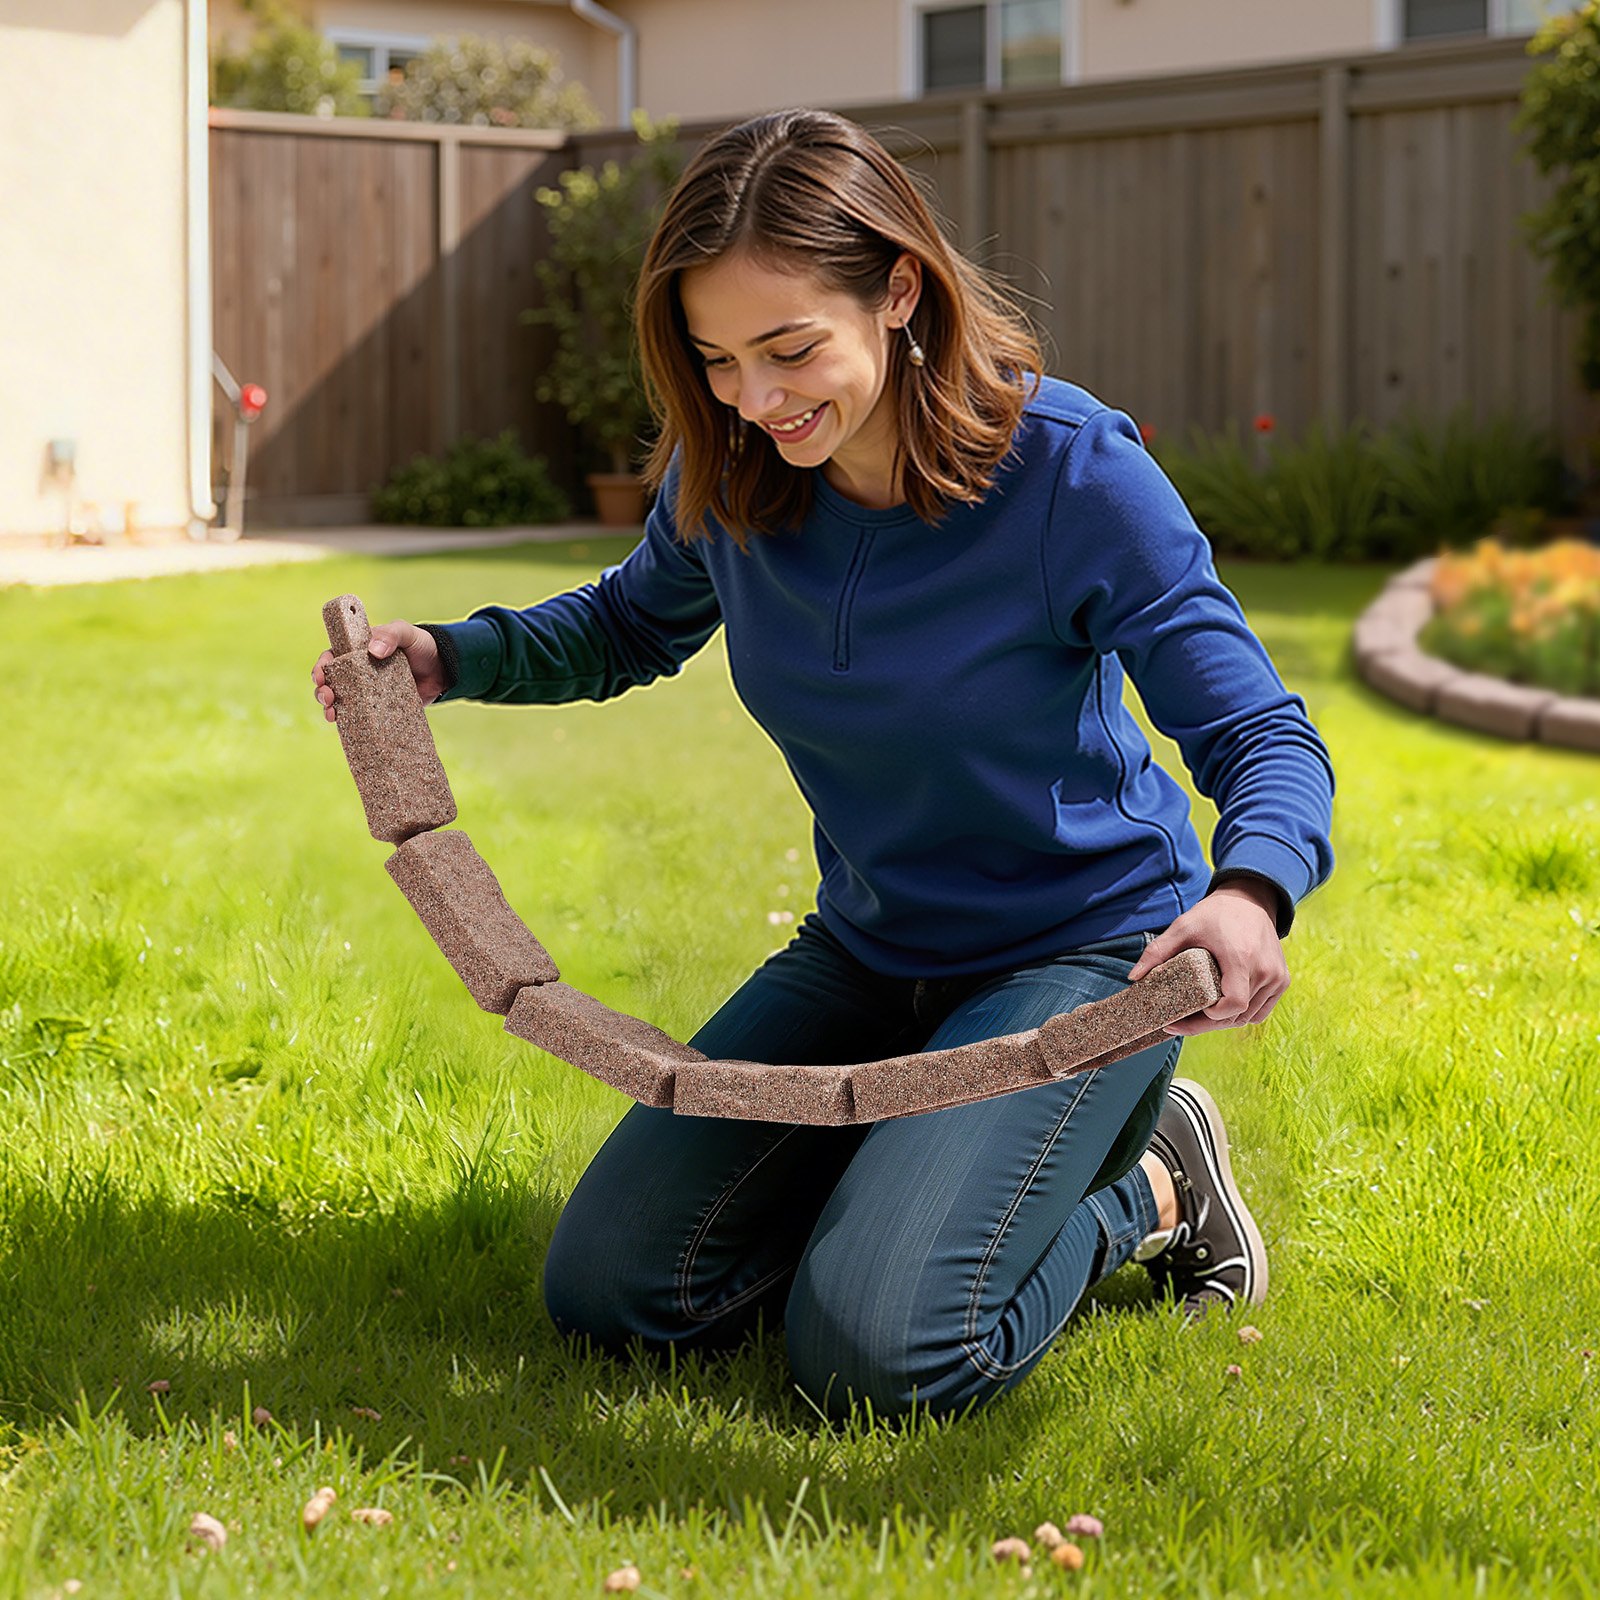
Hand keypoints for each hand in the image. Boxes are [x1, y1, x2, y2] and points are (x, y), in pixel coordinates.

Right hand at [312, 620, 446, 723]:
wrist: (445, 669)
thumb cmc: (422, 645)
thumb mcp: (407, 633)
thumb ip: (391, 635)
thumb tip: (373, 650)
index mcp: (359, 651)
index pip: (332, 656)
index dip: (321, 666)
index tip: (320, 675)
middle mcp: (359, 672)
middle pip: (331, 682)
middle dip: (322, 691)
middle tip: (328, 697)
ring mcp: (369, 692)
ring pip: (341, 701)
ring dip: (330, 708)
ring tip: (332, 715)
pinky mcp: (380, 709)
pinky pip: (361, 717)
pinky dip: (350, 723)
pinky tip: (344, 727)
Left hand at [1125, 880, 1288, 1035]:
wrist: (1250, 899)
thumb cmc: (1216, 913)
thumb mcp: (1184, 926)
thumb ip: (1157, 951)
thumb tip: (1133, 978)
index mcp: (1242, 958)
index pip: (1232, 1005)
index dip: (1211, 1016)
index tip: (1189, 1012)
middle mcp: (1265, 971)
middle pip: (1237, 1016)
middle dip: (1207, 1024)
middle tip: (1180, 1024)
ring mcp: (1277, 978)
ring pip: (1249, 1017)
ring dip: (1224, 1021)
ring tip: (1198, 1016)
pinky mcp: (1282, 980)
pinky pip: (1261, 1011)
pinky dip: (1242, 1015)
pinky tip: (1221, 1009)